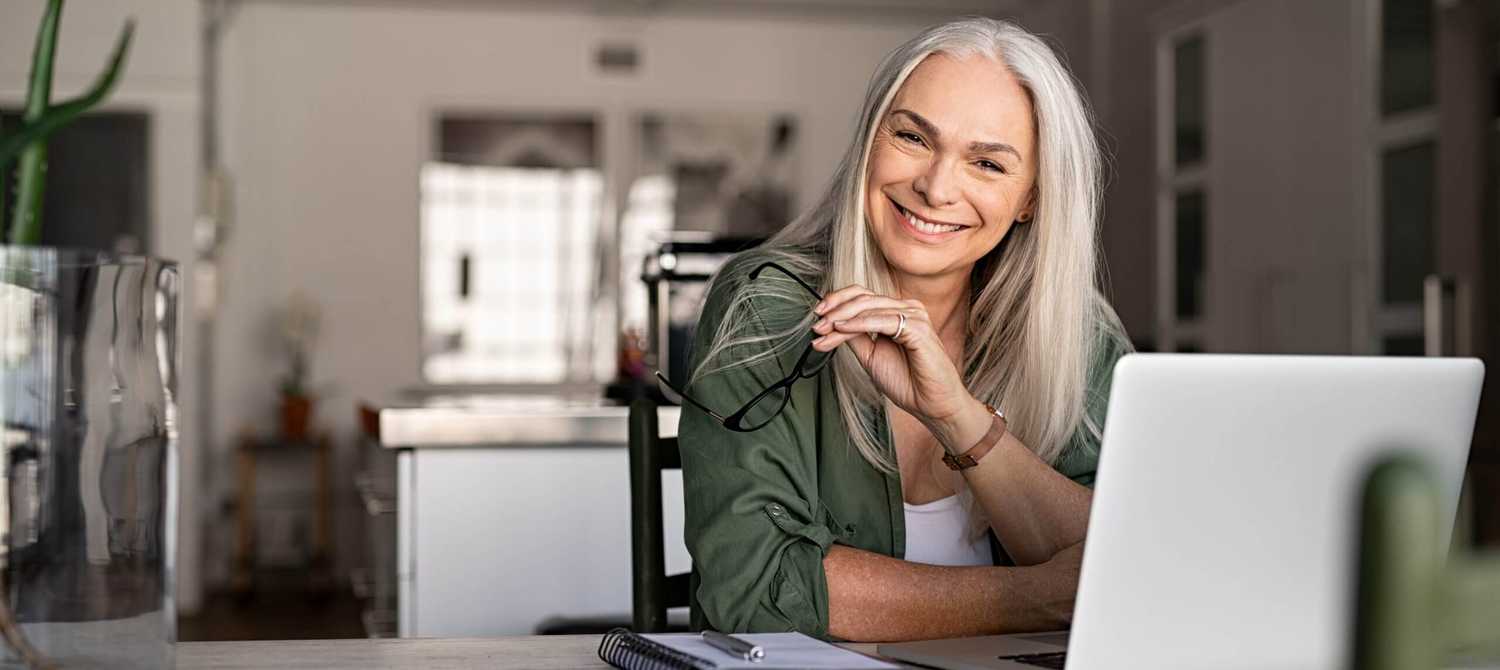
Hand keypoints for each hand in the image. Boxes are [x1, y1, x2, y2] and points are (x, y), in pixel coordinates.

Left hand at [810, 285, 973, 425]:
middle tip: (816, 324)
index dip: (837, 302)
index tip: (817, 317)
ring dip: (841, 318)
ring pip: (868, 307)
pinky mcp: (918, 328)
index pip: (862, 296)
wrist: (931, 404)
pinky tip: (841, 328)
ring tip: (823, 329)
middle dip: (834, 310)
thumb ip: (855, 337)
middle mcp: (907, 309)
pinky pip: (882, 321)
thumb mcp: (871, 355)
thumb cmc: (907, 382)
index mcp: (897, 312)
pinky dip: (859, 323)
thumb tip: (832, 324)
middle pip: (863, 297)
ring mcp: (914, 315)